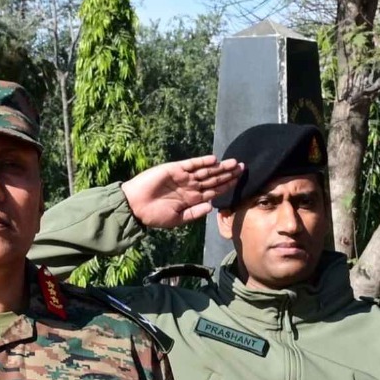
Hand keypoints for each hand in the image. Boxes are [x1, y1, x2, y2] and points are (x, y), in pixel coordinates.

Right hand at [125, 155, 243, 228]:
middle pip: (213, 179)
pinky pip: (191, 164)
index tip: (240, 181)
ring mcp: (183, 177)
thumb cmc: (155, 216)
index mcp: (192, 199)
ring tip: (234, 163)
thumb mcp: (178, 219)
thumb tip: (211, 207)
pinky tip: (214, 160)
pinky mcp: (174, 169)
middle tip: (243, 168)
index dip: (227, 186)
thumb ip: (194, 213)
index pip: (214, 191)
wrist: (136, 207)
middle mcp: (190, 186)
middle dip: (228, 174)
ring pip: (205, 171)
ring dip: (220, 167)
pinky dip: (202, 162)